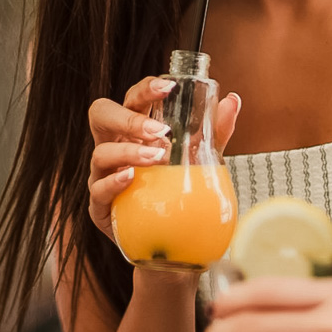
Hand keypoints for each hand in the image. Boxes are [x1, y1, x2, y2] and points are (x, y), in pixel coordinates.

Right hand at [86, 77, 240, 239]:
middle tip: (160, 129)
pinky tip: (131, 178)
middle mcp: (113, 147)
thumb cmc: (176, 192)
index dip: (145, 89)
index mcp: (133, 130)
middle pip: (101, 115)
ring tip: (157, 156)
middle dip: (128, 116)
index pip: (131, 99)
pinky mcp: (100, 207)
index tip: (169, 88)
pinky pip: (98, 190)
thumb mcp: (199, 160)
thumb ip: (214, 133)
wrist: (170, 243)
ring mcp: (103, 176)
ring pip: (101, 153)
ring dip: (129, 151)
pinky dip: (114, 182)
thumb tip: (232, 100)